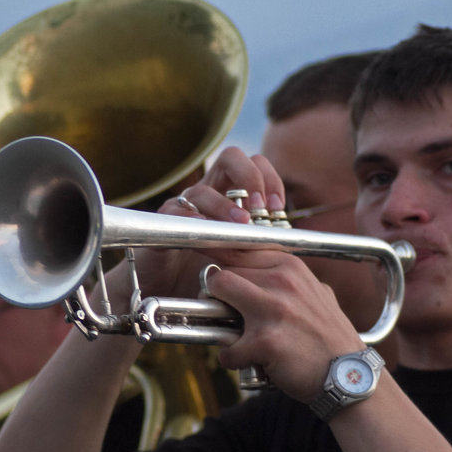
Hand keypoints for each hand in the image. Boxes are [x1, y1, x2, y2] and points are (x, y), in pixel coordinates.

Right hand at [99, 147, 285, 306]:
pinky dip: (193, 219)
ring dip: (224, 205)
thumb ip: (260, 243)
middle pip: (231, 157)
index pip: (255, 166)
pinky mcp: (163, 224)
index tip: (278, 208)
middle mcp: (208, 193)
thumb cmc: (207, 275)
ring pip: (202, 188)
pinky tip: (206, 233)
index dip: (270, 180)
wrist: (166, 294)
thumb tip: (289, 240)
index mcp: (230, 195)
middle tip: (259, 207)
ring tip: (240, 225)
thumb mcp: (241, 258)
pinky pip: (175, 211)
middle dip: (250, 177)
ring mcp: (184, 206)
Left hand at [203, 249, 362, 402]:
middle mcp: (281, 281)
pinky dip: (232, 359)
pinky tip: (249, 362)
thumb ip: (286, 278)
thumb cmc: (326, 337)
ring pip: (214, 298)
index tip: (209, 272)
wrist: (350, 375)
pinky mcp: (265, 341)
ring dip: (218, 320)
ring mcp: (273, 309)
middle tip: (225, 313)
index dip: (217, 259)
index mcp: (290, 266)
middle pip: (221, 273)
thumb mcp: (314, 293)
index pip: (238, 248)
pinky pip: (226, 348)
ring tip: (233, 335)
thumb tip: (252, 268)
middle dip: (216, 295)